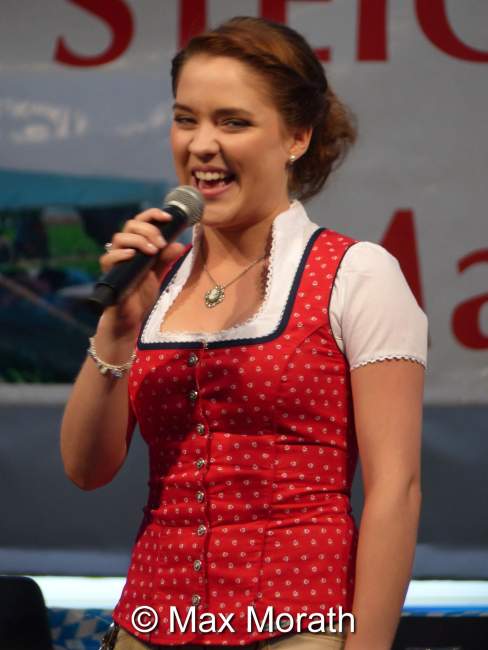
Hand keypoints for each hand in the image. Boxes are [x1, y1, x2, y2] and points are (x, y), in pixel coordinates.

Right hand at [98, 208, 185, 338]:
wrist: (132, 317)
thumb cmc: (142, 295)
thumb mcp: (159, 273)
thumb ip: (166, 259)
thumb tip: (179, 244)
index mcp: (136, 245)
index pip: (140, 221)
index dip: (153, 215)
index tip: (168, 218)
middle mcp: (124, 249)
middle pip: (130, 225)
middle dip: (148, 229)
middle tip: (161, 243)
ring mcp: (115, 260)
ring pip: (119, 237)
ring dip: (138, 240)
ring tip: (153, 251)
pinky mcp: (108, 273)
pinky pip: (108, 257)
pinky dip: (121, 253)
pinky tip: (133, 255)